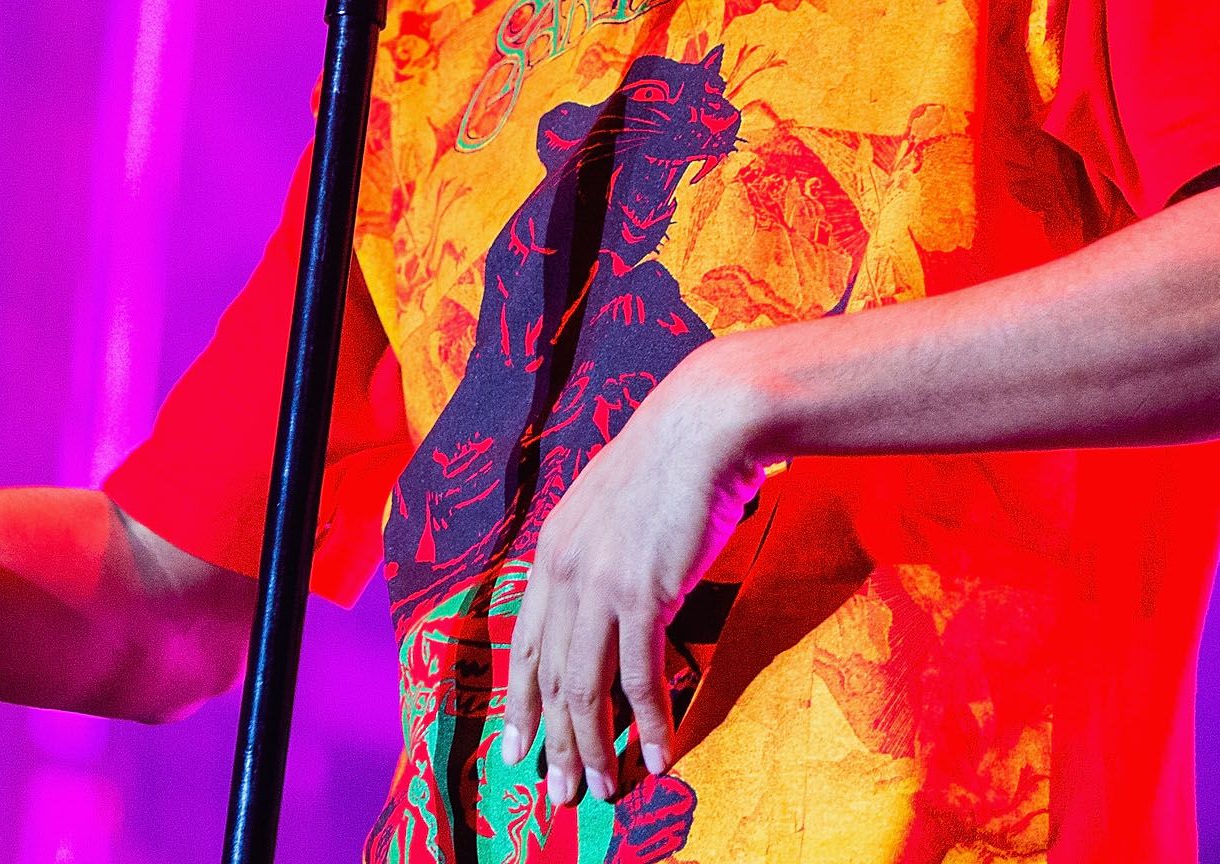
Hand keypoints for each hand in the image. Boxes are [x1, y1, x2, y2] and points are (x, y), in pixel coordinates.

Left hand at [498, 343, 770, 809]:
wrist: (704, 425)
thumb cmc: (671, 464)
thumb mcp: (612, 509)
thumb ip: (600, 556)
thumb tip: (611, 604)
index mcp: (551, 550)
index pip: (524, 643)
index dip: (520, 703)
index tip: (515, 748)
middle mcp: (564, 570)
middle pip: (550, 677)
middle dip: (551, 742)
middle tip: (557, 794)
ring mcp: (600, 584)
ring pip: (586, 687)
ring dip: (593, 747)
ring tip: (601, 790)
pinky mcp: (643, 594)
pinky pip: (640, 678)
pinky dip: (648, 725)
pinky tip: (658, 756)